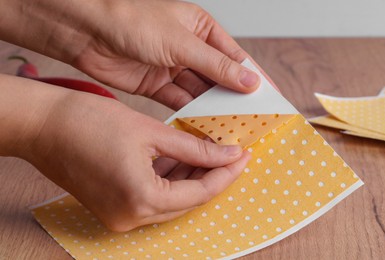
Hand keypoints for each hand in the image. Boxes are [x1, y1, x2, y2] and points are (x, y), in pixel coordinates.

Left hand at [0, 0, 261, 109]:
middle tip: (251, 121)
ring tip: (230, 129)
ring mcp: (172, 68)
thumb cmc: (133, 21)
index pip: (235, 57)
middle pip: (219, 78)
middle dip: (233, 98)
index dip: (253, 78)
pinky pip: (179, 102)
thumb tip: (250, 81)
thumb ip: (216, 66)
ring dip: (213, 110)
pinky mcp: (155, 85)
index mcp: (201, 29)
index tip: (270, 99)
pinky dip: (190, 115)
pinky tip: (203, 128)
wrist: (87, 31)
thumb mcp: (182, 43)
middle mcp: (189, 49)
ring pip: (200, 93)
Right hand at [2, 76, 249, 231]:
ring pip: (171, 202)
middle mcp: (130, 218)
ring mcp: (119, 217)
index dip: (226, 174)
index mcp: (141, 200)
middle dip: (212, 177)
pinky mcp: (113, 209)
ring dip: (191, 179)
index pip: (200, 193)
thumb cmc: (88, 122)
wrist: (43, 125)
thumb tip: (227, 155)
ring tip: (211, 154)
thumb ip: (194, 150)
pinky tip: (182, 160)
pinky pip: (152, 200)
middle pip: (187, 201)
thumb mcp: (151, 132)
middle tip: (231, 154)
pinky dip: (170, 182)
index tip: (243, 156)